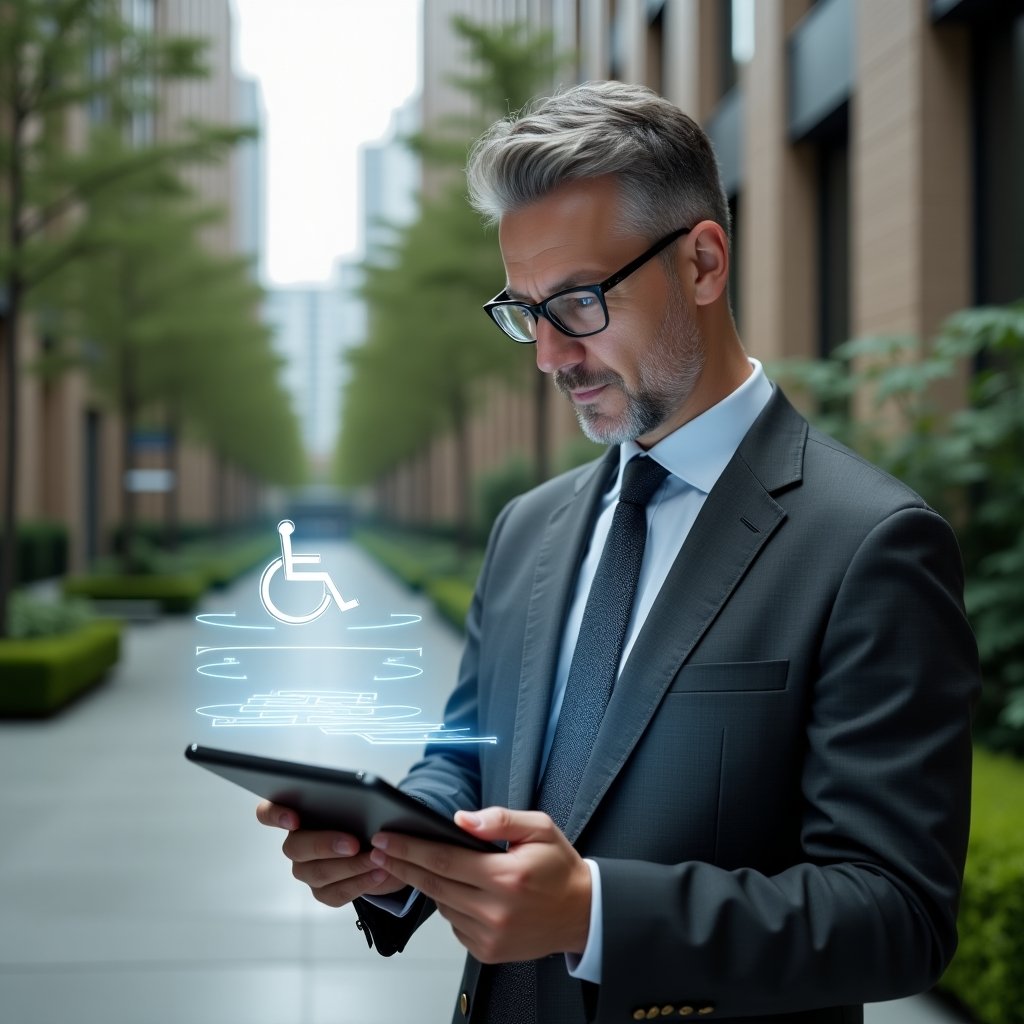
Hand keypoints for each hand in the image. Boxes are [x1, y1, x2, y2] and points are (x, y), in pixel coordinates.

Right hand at [255, 800, 405, 906]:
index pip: (267, 813)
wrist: (379, 847)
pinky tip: (379, 873)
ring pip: (319, 873)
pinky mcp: (323, 892)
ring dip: (352, 866)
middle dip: (326, 845)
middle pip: (296, 847)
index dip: (275, 815)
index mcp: (296, 814)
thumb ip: (351, 799)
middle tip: (353, 843)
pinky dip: (360, 883)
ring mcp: (306, 870)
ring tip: (377, 858)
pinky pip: (336, 893)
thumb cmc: (364, 816)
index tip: (293, 818)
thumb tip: (362, 797)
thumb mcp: (359, 803)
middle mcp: (295, 844)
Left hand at [367, 806, 590, 963]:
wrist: (582, 913)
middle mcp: (495, 910)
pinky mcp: (488, 951)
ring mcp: (490, 935)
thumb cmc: (559, 868)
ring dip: (428, 884)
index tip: (387, 839)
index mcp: (506, 876)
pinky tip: (457, 890)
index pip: (445, 859)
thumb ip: (499, 820)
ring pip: (442, 906)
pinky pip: (454, 925)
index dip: (411, 848)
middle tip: (381, 850)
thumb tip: (461, 819)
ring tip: (419, 865)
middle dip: (404, 864)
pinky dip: (450, 906)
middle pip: (434, 884)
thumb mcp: (539, 828)